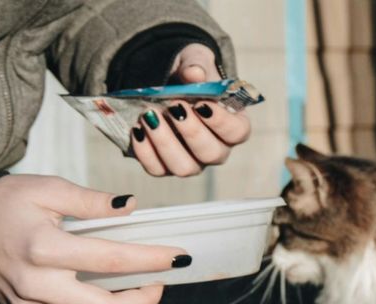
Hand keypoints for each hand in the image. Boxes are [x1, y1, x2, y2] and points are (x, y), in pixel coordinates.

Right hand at [0, 175, 187, 303]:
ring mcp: (28, 303)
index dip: (151, 260)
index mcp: (43, 248)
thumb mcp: (44, 189)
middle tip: (163, 282)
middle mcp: (35, 283)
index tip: (179, 256)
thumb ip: (89, 200)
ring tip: (142, 284)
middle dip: (143, 300)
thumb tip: (131, 206)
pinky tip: (109, 289)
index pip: (111, 261)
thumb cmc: (2, 203)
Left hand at [130, 44, 250, 176]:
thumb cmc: (189, 76)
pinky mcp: (165, 165)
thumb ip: (197, 65)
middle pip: (212, 154)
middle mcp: (216, 149)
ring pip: (184, 167)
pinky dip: (144, 151)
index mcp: (233, 124)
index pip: (238, 133)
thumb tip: (193, 74)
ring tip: (150, 117)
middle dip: (191, 131)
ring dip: (166, 143)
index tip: (201, 104)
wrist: (165, 83)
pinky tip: (137, 128)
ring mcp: (192, 161)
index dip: (221, 122)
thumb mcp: (195, 61)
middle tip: (174, 106)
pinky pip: (157, 169)